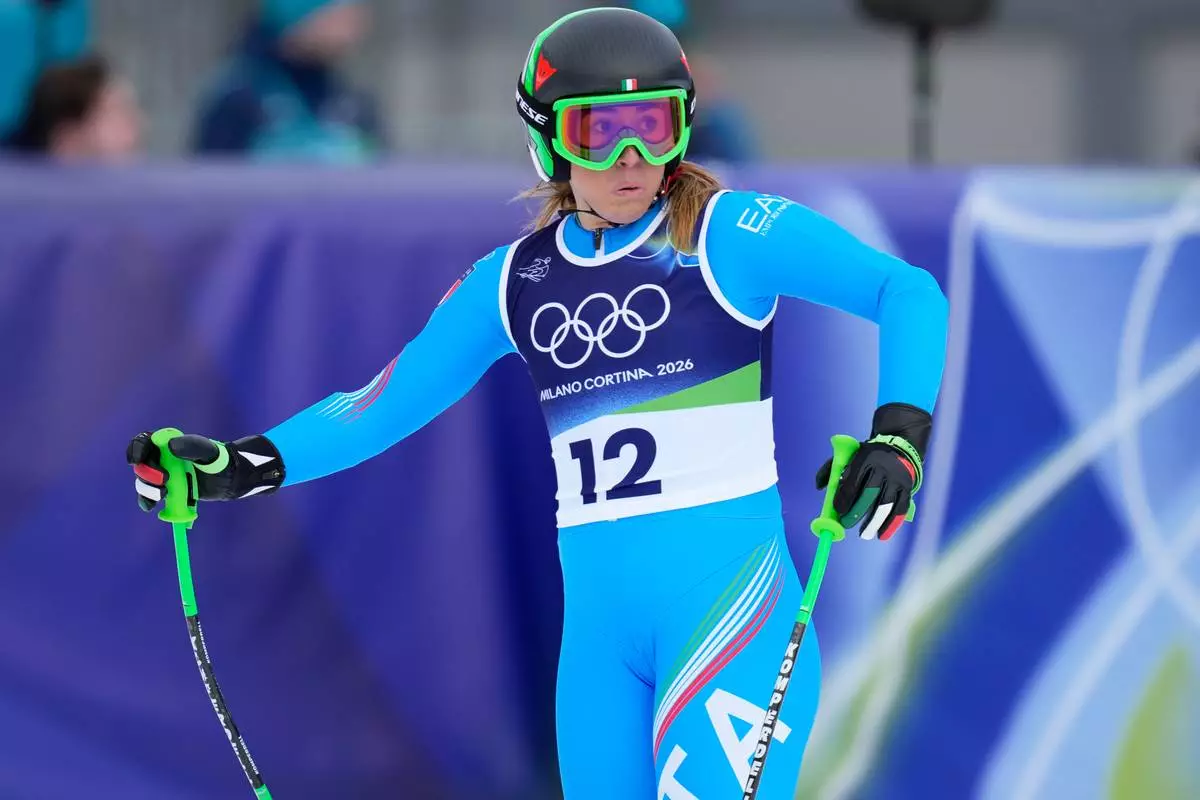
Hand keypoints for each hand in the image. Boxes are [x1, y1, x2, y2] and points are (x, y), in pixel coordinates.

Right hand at [126, 430, 284, 512]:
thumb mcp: (210, 452)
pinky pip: (150, 495)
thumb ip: (193, 446)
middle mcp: (163, 458)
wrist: (230, 481)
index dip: (137, 449)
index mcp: (170, 443)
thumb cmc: (221, 461)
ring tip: (165, 493)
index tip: (136, 460)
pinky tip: (151, 507)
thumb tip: (171, 445)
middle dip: (147, 473)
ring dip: (148, 488)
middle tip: (165, 481)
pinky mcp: (167, 490)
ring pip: (144, 481)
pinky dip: (148, 500)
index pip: (145, 441)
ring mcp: (163, 474)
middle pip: (142, 464)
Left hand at [815, 403, 930, 540]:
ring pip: (885, 504)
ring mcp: (897, 479)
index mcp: (865, 460)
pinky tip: (882, 535)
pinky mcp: (907, 488)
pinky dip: (891, 524)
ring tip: (864, 534)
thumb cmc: (867, 456)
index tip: (837, 511)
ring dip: (874, 522)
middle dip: (856, 512)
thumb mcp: (849, 455)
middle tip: (847, 524)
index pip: (853, 482)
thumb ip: (831, 469)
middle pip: (869, 495)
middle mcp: (883, 469)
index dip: (844, 499)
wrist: (899, 445)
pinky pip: (900, 509)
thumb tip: (819, 486)